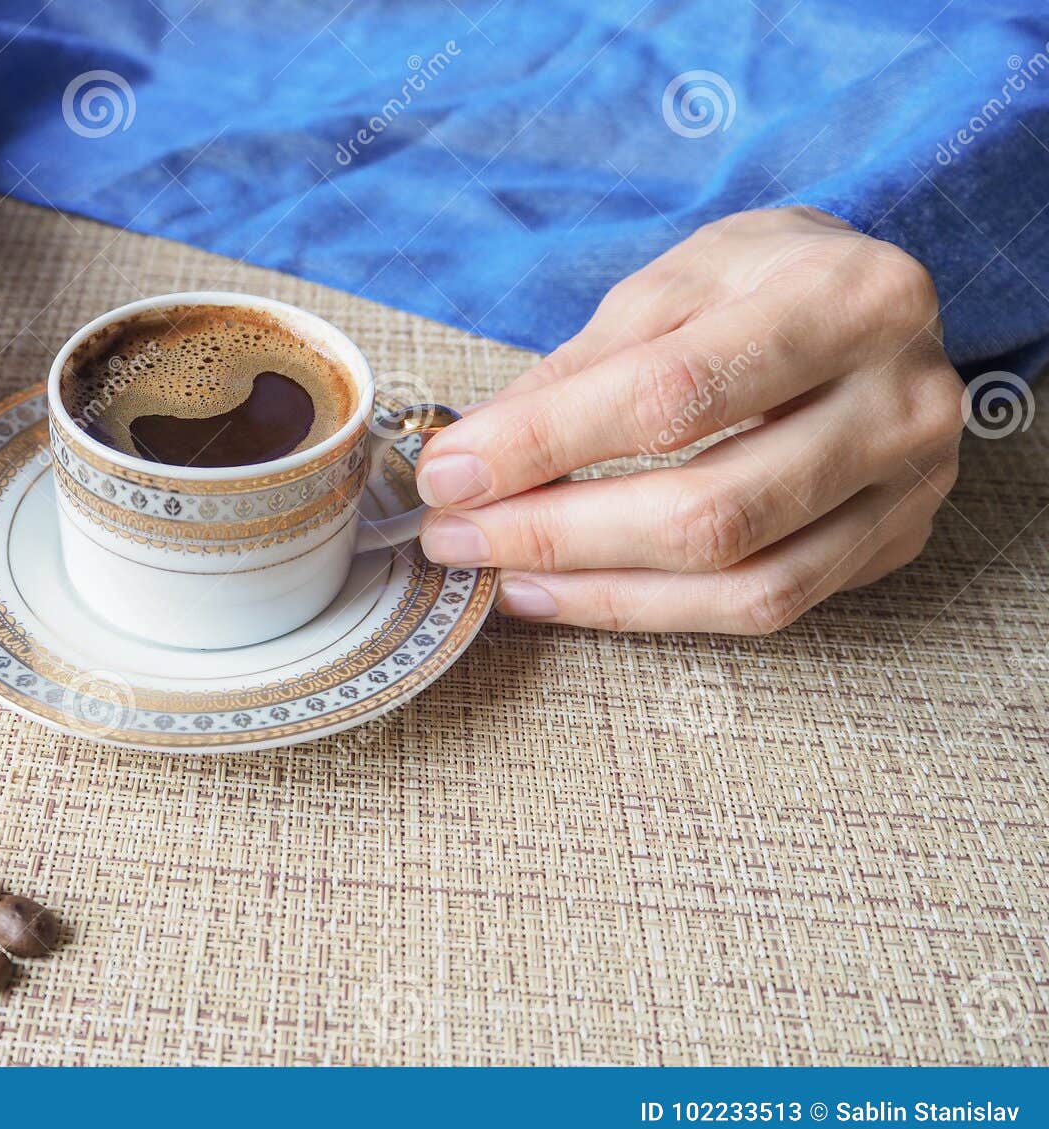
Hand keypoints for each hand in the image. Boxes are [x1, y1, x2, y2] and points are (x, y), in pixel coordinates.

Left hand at [417, 207, 965, 633]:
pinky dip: (653, 611)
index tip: (452, 470)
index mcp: (850, 300)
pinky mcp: (895, 544)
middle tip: (456, 535)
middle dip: (558, 533)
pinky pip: (766, 606)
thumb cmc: (762, 281)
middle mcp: (903, 401)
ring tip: (498, 577)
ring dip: (597, 590)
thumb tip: (476, 456)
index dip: (548, 443)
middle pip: (711, 509)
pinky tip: (567, 594)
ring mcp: (911, 486)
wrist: (875, 302)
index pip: (675, 394)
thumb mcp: (671, 283)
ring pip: (741, 581)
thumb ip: (579, 369)